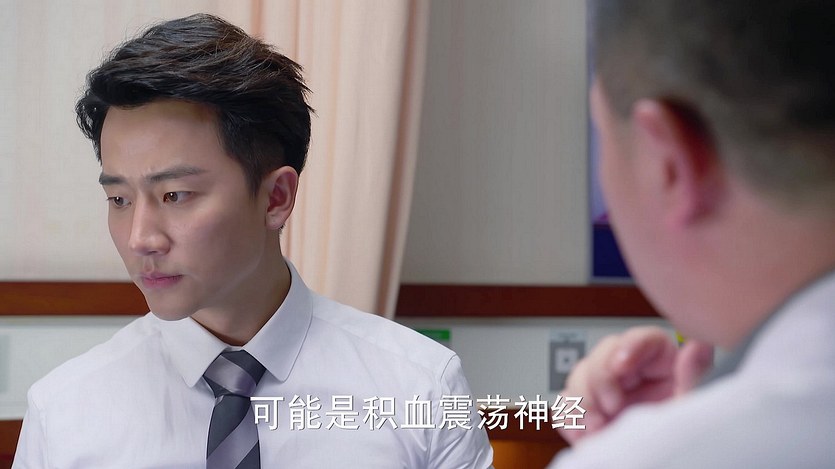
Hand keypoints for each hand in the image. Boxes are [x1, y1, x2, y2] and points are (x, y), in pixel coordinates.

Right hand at [556, 326, 712, 443]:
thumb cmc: (686, 446)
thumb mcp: (693, 410)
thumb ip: (693, 378)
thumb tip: (697, 346)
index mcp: (663, 367)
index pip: (643, 339)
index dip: (627, 347)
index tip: (620, 368)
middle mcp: (633, 376)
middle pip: (603, 354)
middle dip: (599, 381)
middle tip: (611, 408)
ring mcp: (609, 394)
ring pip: (580, 375)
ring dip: (582, 401)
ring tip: (597, 427)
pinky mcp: (592, 413)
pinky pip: (567, 403)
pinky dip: (569, 417)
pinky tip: (583, 434)